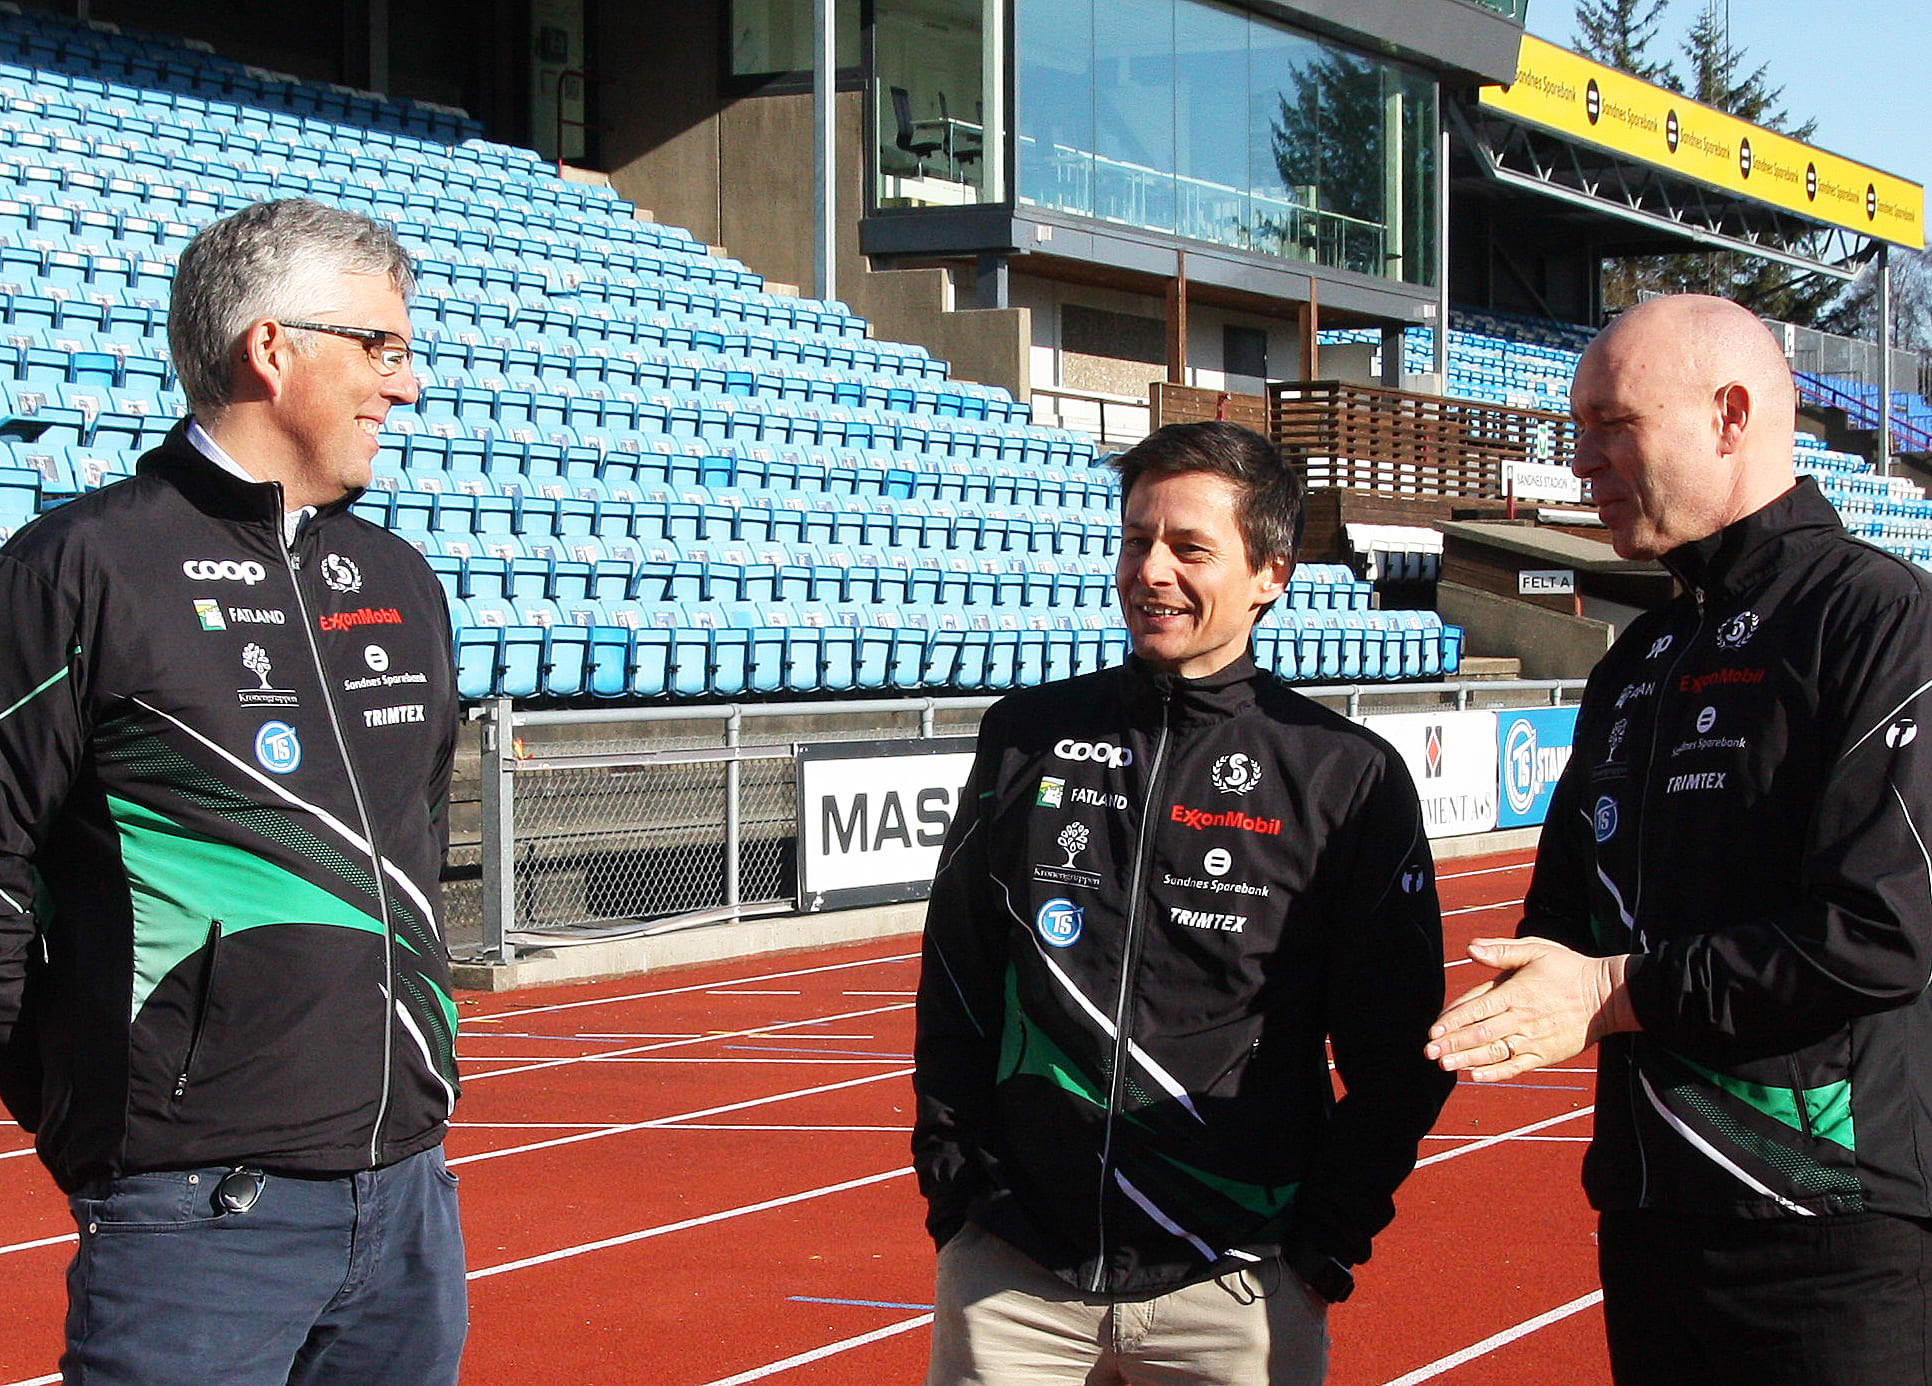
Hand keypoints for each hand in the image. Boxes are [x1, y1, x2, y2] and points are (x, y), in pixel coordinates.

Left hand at [1424, 938, 1636, 1082]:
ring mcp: (1533, 1039)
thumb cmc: (1567, 969)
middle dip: (1452, 1043)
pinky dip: (1496, 1073)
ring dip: (1467, 1060)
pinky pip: (1516, 1066)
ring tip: (1444, 1065)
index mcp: (1515, 992)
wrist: (1607, 997)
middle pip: (1480, 1033)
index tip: (1433, 1030)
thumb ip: (1501, 951)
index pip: (1477, 1007)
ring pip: (1494, 1052)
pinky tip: (1476, 1077)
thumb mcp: (1536, 950)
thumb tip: (1470, 948)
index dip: (1454, 1019)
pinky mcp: (1544, 1055)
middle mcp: (1521, 1018)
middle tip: (1429, 1052)